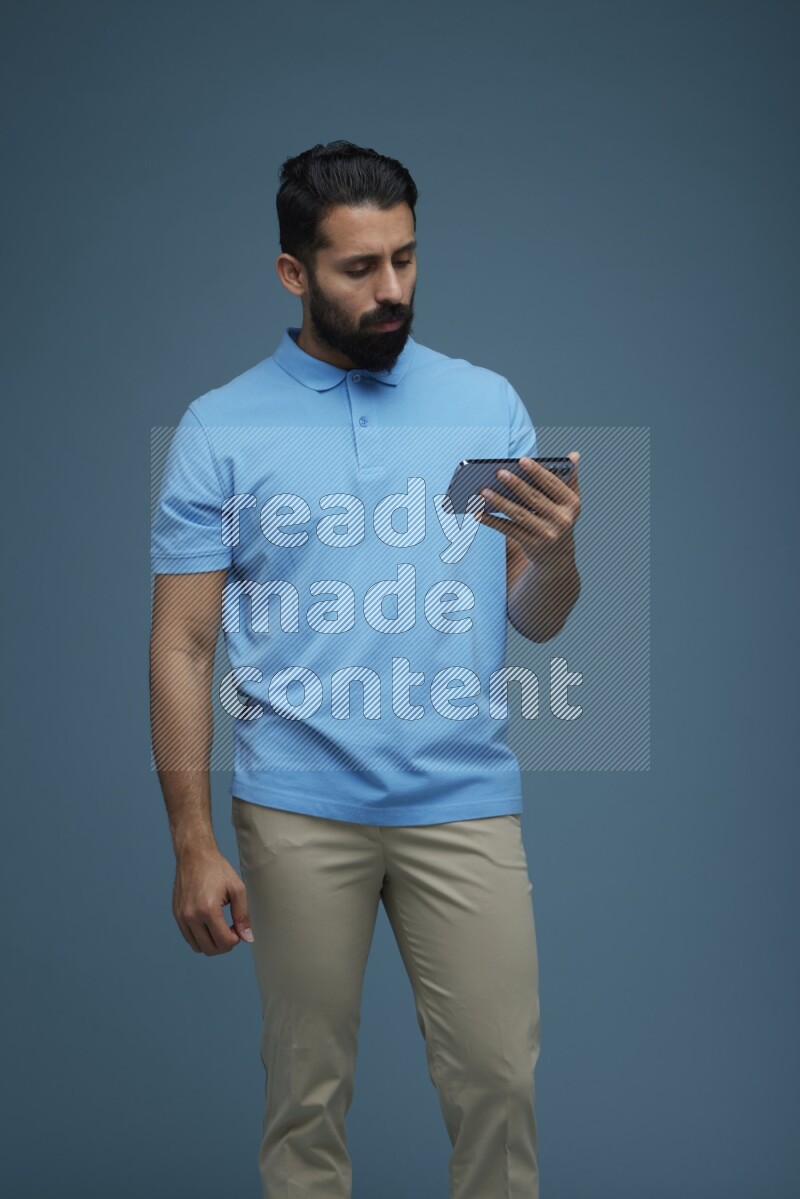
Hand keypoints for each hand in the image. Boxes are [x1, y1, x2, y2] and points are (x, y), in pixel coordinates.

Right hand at [172, 847, 253, 954]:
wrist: (194, 855)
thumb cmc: (216, 869)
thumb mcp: (237, 889)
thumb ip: (243, 915)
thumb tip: (247, 937)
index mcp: (208, 910)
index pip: (223, 942)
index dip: (235, 940)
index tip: (238, 929)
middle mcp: (191, 916)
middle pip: (210, 949)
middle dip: (224, 944)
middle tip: (231, 929)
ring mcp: (181, 917)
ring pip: (198, 947)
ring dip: (212, 943)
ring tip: (220, 926)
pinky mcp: (176, 914)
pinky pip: (188, 937)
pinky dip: (200, 937)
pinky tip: (209, 923)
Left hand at [475, 452, 580, 566]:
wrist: (557, 557)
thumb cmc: (558, 519)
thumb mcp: (568, 502)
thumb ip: (569, 478)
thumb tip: (574, 455)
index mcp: (571, 503)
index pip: (552, 484)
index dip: (537, 472)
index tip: (521, 460)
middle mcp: (562, 519)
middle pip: (534, 499)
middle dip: (516, 485)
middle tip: (498, 472)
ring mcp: (547, 534)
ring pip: (519, 514)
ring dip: (500, 502)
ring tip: (483, 491)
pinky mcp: (531, 545)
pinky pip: (508, 529)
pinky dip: (492, 520)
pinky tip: (478, 512)